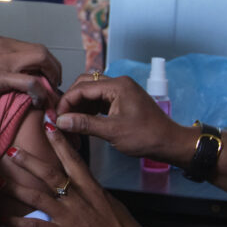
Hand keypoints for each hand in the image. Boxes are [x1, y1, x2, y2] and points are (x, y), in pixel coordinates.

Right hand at [0, 31, 61, 105]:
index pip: (26, 45)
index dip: (39, 60)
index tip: (40, 73)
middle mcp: (3, 45)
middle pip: (40, 50)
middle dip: (52, 66)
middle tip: (53, 82)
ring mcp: (3, 60)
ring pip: (41, 59)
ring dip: (51, 75)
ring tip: (50, 91)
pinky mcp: (0, 76)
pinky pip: (30, 81)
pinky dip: (40, 91)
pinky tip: (39, 101)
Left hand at [3, 123, 139, 226]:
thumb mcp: (108, 201)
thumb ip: (92, 190)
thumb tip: (81, 182)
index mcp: (90, 187)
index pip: (73, 159)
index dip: (59, 142)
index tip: (47, 126)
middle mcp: (76, 198)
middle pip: (49, 174)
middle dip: (28, 161)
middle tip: (10, 150)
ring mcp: (67, 215)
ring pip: (36, 197)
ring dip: (15, 188)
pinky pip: (34, 226)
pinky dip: (17, 222)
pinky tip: (3, 218)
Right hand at [55, 74, 192, 163]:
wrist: (170, 143)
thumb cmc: (146, 136)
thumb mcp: (112, 132)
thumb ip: (85, 124)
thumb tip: (61, 121)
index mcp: (117, 86)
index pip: (82, 87)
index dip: (66, 101)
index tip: (56, 116)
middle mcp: (118, 83)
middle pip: (85, 84)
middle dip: (70, 100)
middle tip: (60, 117)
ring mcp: (121, 91)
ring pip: (91, 92)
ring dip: (79, 105)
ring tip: (70, 121)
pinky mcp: (122, 100)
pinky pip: (100, 99)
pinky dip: (89, 109)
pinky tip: (83, 121)